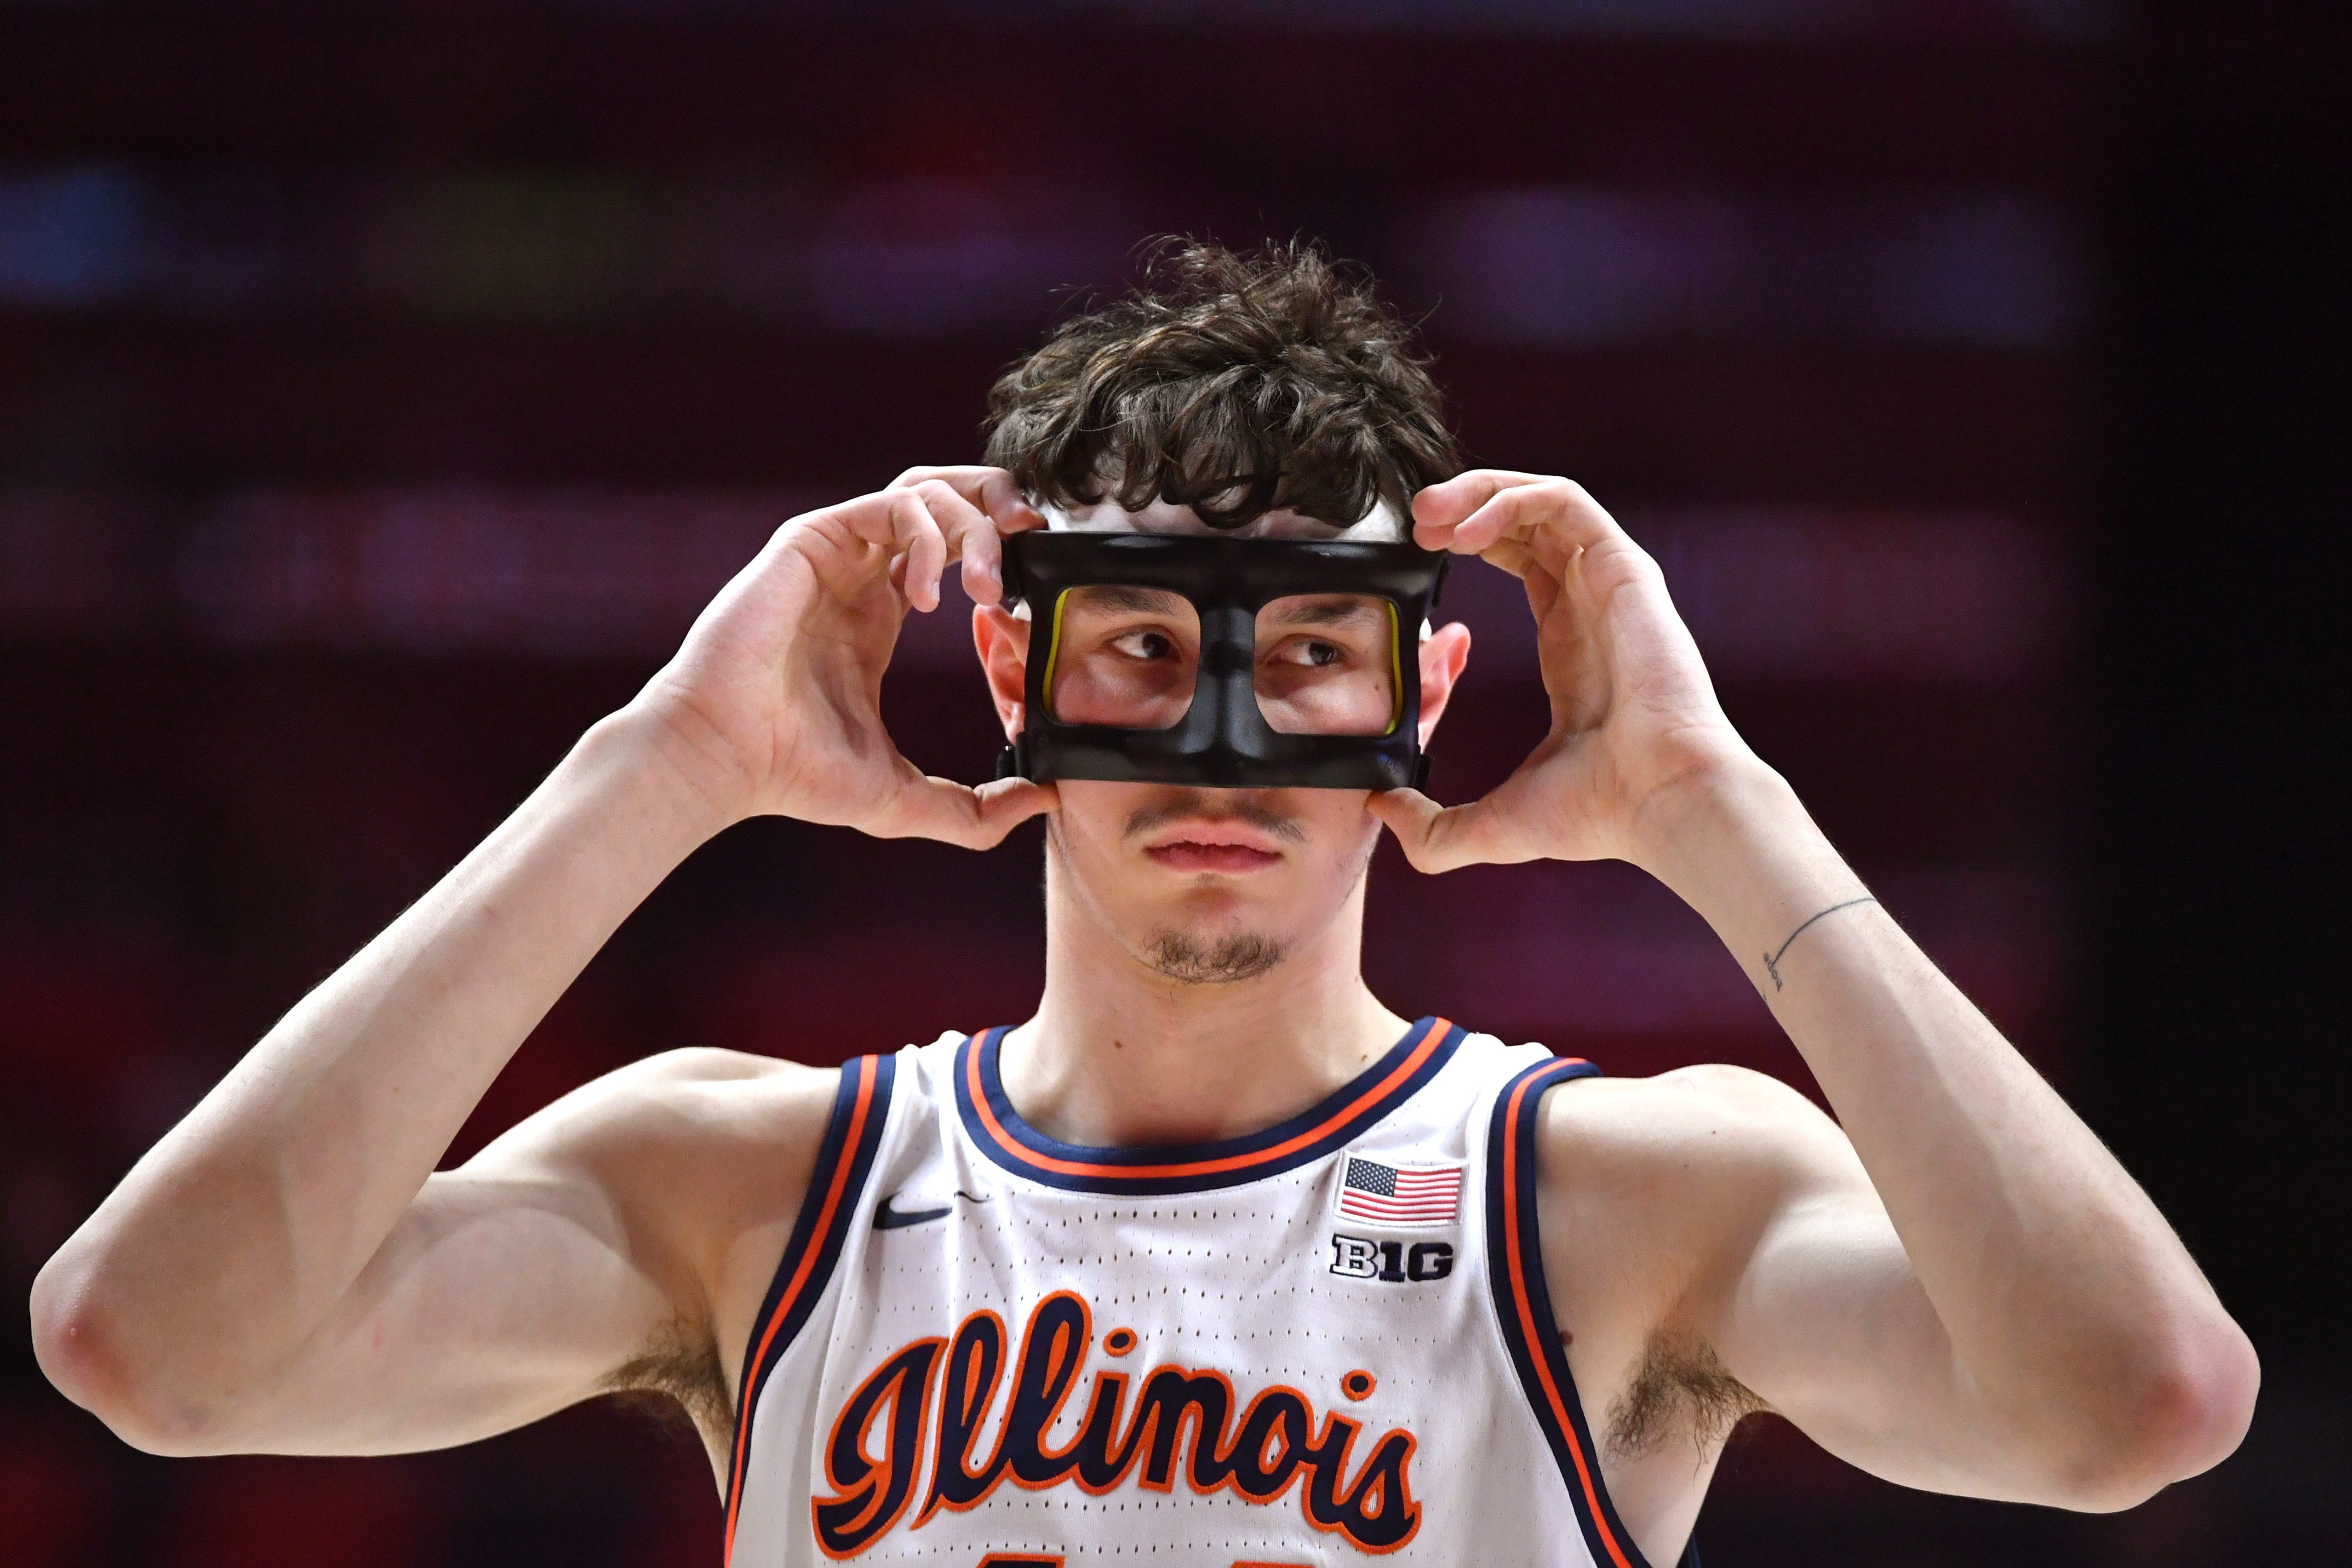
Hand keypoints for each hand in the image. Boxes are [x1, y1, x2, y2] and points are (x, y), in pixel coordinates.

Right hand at [625, 466, 1057, 846]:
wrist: (724, 756)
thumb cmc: (793, 774)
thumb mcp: (904, 798)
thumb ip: (976, 809)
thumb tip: (1043, 803)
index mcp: (882, 613)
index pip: (955, 548)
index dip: (1003, 559)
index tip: (1030, 603)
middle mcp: (862, 573)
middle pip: (947, 496)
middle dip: (1000, 508)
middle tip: (1030, 548)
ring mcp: (838, 552)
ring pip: (927, 489)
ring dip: (974, 525)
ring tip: (986, 587)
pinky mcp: (814, 539)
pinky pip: (893, 504)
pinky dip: (928, 538)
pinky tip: (927, 599)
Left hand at [1368, 471, 1755, 870]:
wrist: (1660, 801)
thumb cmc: (1598, 814)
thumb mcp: (1491, 823)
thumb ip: (1431, 826)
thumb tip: (1380, 811)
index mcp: (1568, 643)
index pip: (1522, 563)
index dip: (1469, 543)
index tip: (1415, 558)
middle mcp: (1590, 604)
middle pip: (1527, 521)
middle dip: (1464, 507)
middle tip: (1411, 522)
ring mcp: (1610, 583)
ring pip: (1541, 500)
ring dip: (1478, 492)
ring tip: (1425, 516)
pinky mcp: (1624, 569)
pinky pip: (1563, 504)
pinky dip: (1510, 501)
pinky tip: (1465, 532)